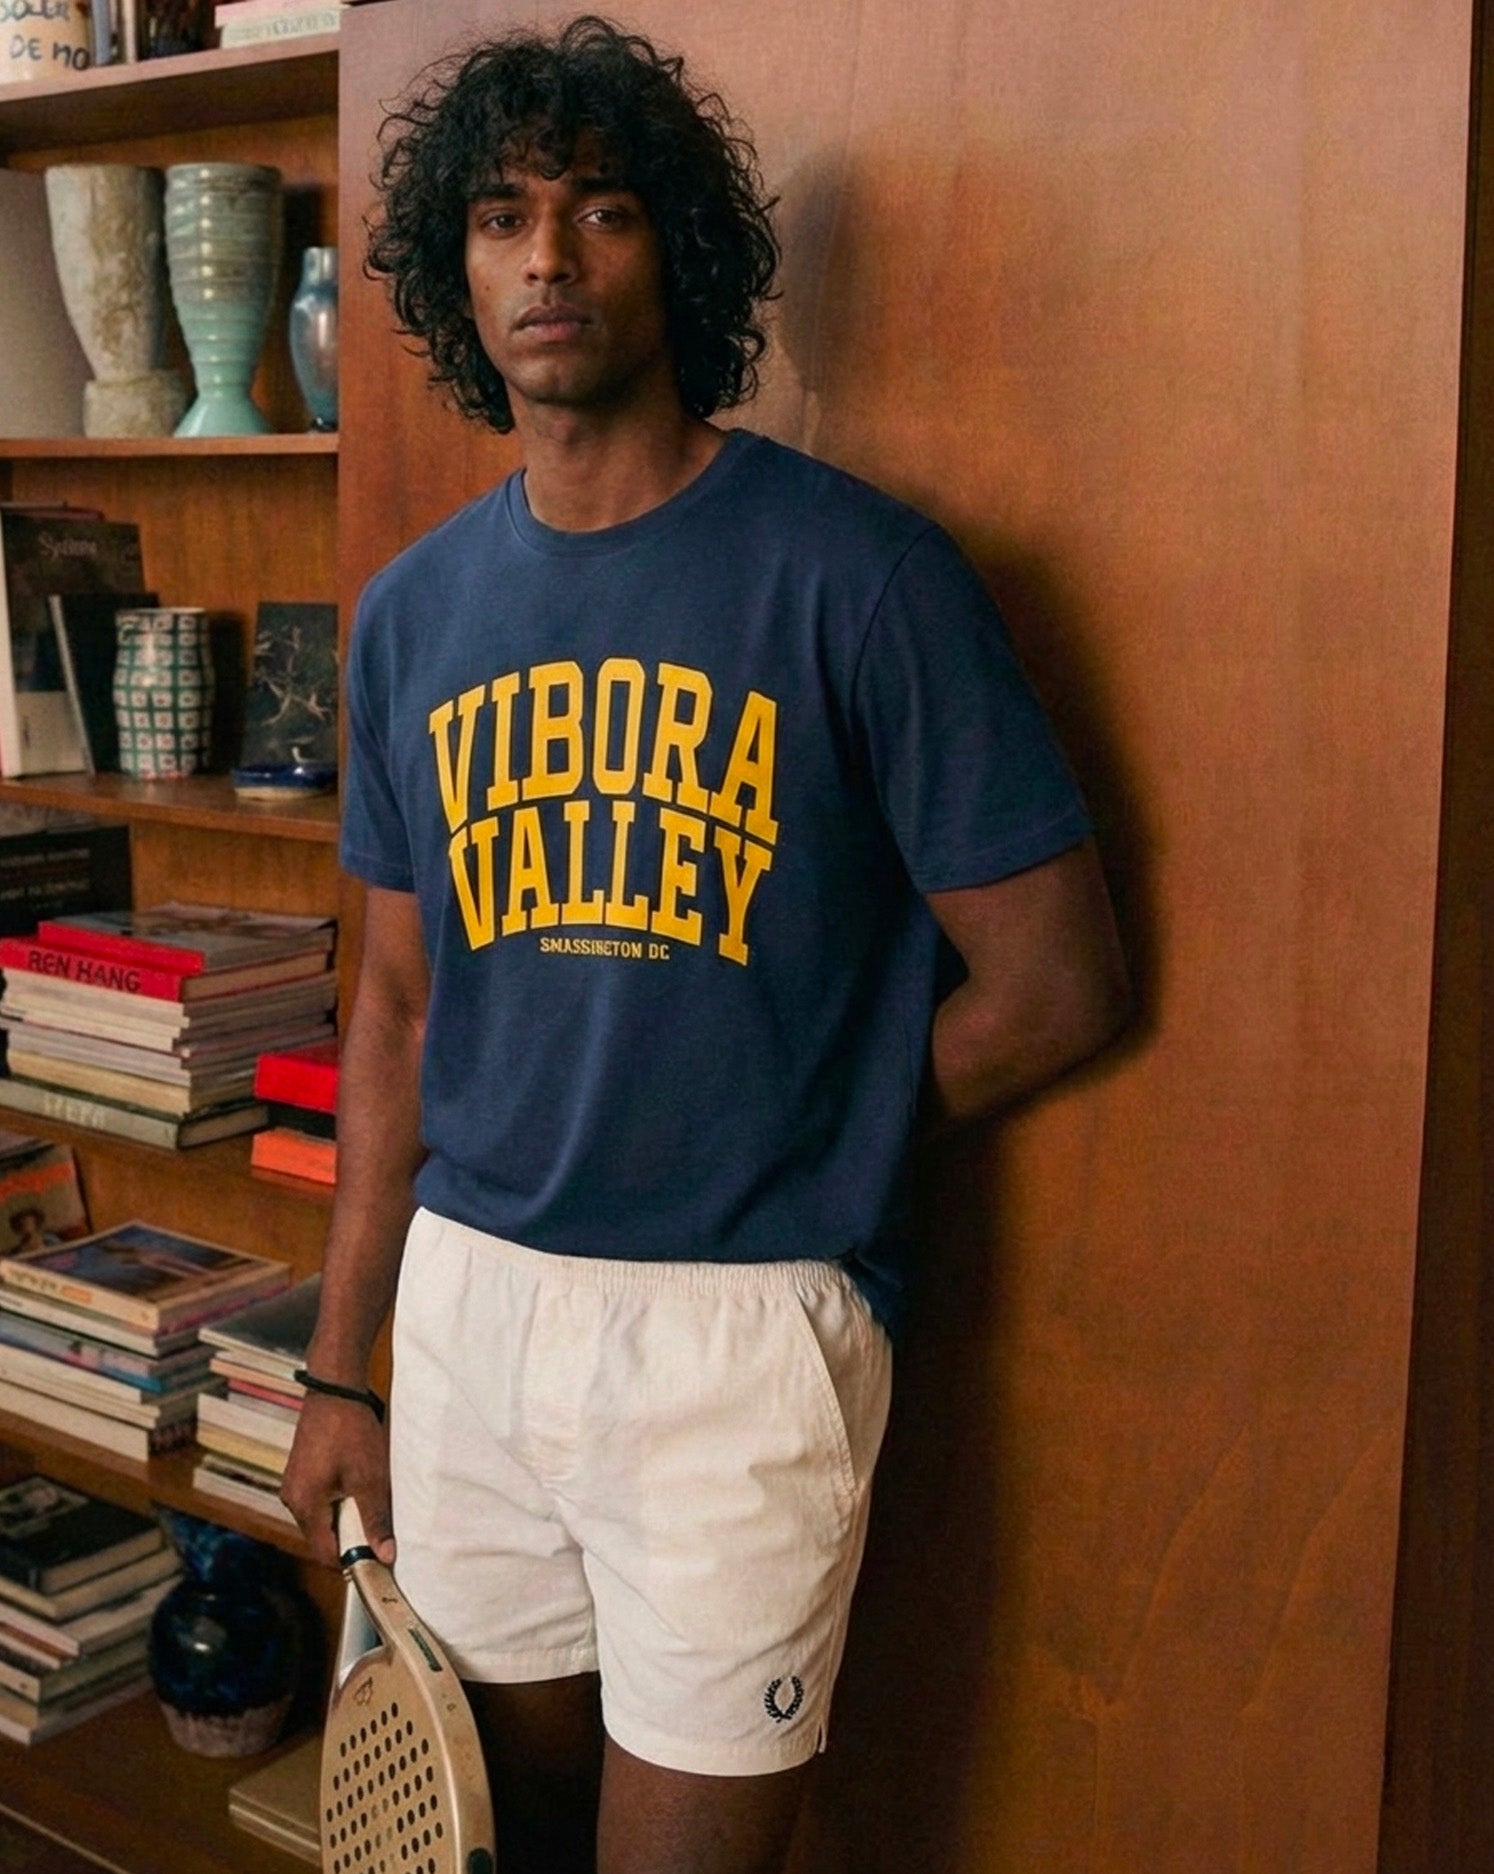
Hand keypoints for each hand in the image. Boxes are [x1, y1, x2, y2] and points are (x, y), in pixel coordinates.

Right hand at [280, 1392, 395, 1567]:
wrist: (334, 1388)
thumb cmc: (350, 1431)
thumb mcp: (370, 1479)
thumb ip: (376, 1520)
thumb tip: (385, 1555)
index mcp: (304, 1506)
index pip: (325, 1554)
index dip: (352, 1560)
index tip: (377, 1560)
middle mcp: (292, 1499)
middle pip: (322, 1537)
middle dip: (350, 1537)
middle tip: (379, 1526)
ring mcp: (294, 1484)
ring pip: (322, 1518)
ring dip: (346, 1516)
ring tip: (369, 1498)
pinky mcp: (301, 1471)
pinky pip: (319, 1500)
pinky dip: (339, 1500)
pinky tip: (358, 1484)